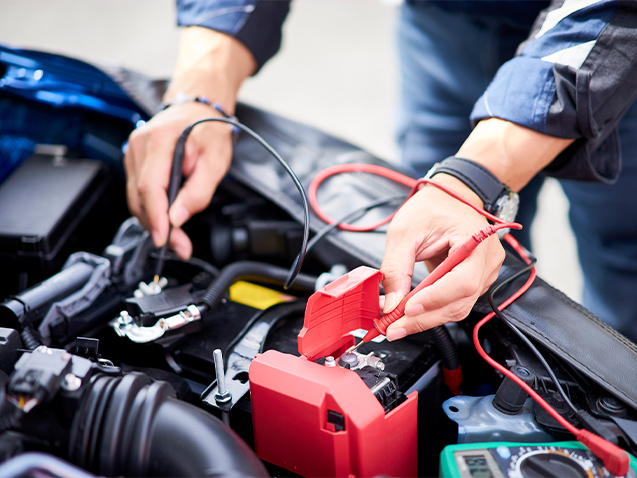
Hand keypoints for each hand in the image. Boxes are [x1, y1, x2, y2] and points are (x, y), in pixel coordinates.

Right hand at [124, 102, 232, 258]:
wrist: (198, 109)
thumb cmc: (209, 131)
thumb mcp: (216, 162)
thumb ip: (198, 192)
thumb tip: (177, 218)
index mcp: (161, 140)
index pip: (150, 186)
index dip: (156, 218)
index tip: (165, 239)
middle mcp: (140, 144)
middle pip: (139, 196)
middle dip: (157, 226)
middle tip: (179, 245)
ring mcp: (133, 151)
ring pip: (135, 198)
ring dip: (153, 221)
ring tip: (176, 236)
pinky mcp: (134, 160)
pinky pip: (137, 191)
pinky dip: (150, 209)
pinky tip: (166, 218)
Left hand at [380, 176, 505, 339]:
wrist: (449, 197)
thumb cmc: (431, 207)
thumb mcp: (404, 232)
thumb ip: (395, 268)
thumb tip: (390, 303)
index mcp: (475, 240)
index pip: (461, 282)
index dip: (434, 300)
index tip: (406, 310)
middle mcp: (486, 259)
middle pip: (460, 302)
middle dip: (424, 318)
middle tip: (393, 328)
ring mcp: (485, 271)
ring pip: (458, 307)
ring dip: (427, 319)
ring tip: (398, 324)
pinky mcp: (477, 280)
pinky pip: (456, 302)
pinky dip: (434, 310)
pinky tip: (413, 313)